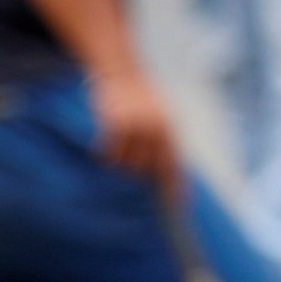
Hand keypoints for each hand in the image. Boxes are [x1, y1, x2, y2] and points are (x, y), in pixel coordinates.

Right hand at [88, 63, 178, 186]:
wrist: (120, 70)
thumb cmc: (140, 99)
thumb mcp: (160, 117)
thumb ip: (163, 143)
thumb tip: (160, 178)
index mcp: (171, 129)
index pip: (175, 167)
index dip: (176, 190)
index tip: (176, 210)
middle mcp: (158, 129)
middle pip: (147, 171)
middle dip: (137, 173)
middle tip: (129, 163)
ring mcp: (137, 127)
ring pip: (126, 165)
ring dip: (120, 161)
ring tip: (119, 143)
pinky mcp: (116, 124)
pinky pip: (109, 154)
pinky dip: (105, 153)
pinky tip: (104, 143)